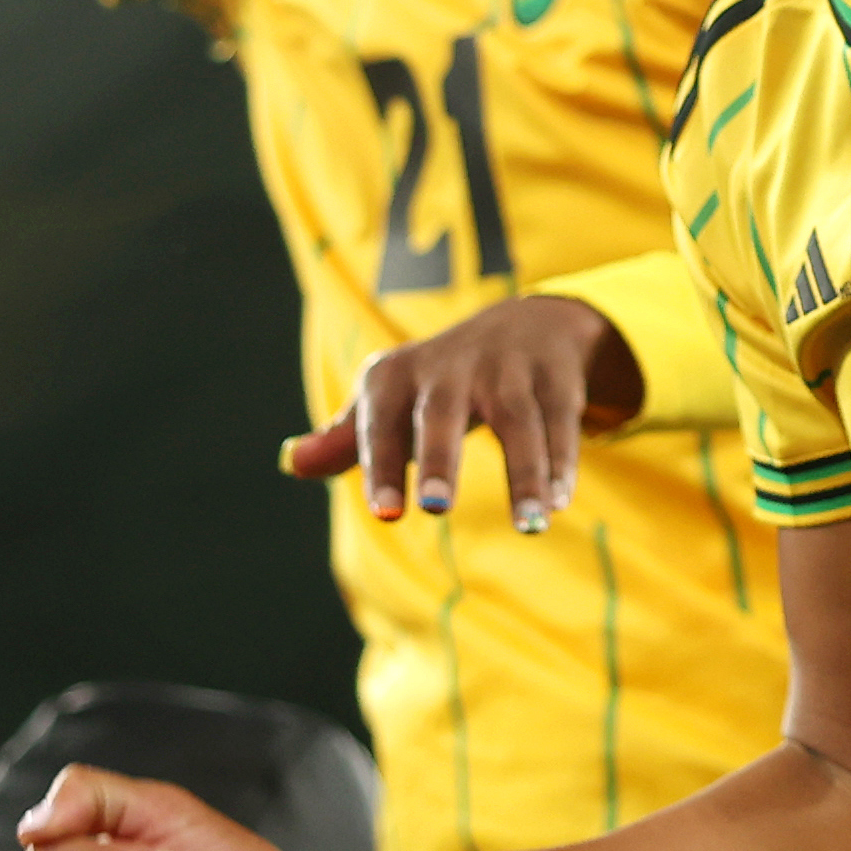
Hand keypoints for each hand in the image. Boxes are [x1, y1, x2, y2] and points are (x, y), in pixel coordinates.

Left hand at [280, 296, 641, 533]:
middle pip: (442, 412)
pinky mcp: (555, 376)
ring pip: (518, 421)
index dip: (382, 465)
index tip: (387, 514)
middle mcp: (451, 367)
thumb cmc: (439, 382)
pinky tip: (558, 504)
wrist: (526, 324)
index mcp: (398, 376)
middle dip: (440, 458)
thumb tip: (290, 463)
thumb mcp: (389, 402)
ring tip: (531, 527)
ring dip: (526, 473)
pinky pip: (559, 420)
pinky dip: (560, 462)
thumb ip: (345, 440)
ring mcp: (507, 368)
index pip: (382, 422)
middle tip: (436, 508)